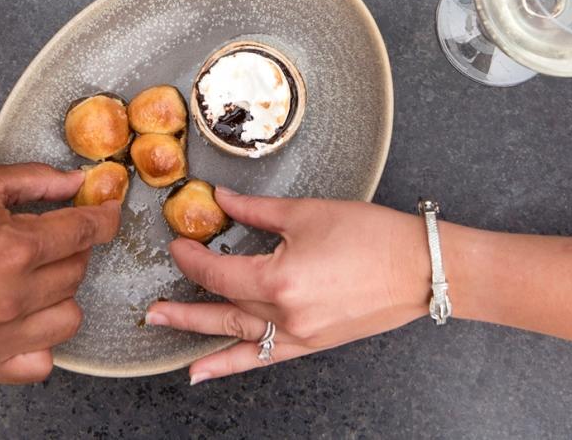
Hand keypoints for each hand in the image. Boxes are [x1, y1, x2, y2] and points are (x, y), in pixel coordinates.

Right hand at [0, 161, 119, 382]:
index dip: (104, 217)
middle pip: (78, 271)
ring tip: (37, 276)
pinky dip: (42, 341)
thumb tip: (76, 181)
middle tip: (50, 236)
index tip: (106, 213)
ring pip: (69, 316)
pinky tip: (26, 318)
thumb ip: (36, 181)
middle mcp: (12, 296)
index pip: (86, 232)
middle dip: (73, 247)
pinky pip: (40, 362)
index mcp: (15, 247)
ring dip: (61, 292)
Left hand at [146, 188, 430, 383]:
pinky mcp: (313, 343)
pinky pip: (264, 359)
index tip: (180, 244)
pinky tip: (205, 374)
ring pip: (236, 338)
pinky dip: (231, 366)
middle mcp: (284, 316)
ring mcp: (299, 335)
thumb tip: (221, 198)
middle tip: (150, 308)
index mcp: (279, 281)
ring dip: (197, 337)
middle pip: (221, 309)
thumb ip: (255, 210)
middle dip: (183, 306)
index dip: (192, 258)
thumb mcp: (306, 213)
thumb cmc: (371, 236)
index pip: (218, 274)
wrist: (421, 267)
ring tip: (164, 334)